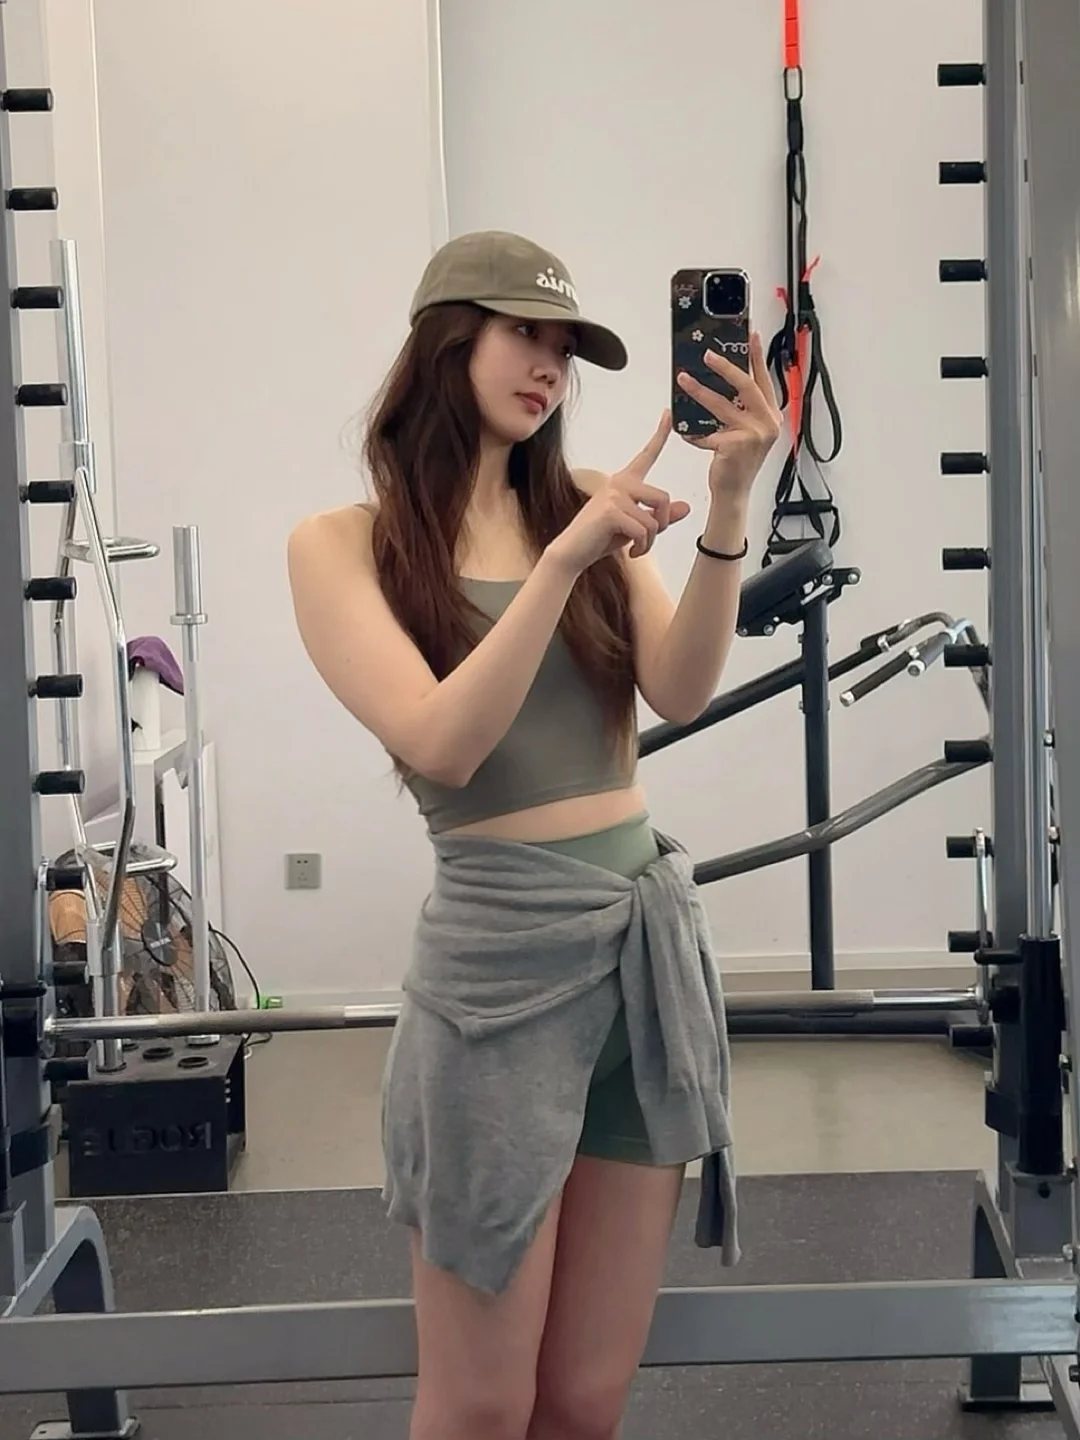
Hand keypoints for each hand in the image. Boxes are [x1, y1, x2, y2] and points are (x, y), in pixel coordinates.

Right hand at [546, 414, 687, 575]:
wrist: (573, 552)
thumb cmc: (601, 538)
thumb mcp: (636, 527)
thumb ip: (660, 517)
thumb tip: (687, 507)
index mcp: (625, 482)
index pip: (647, 455)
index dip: (660, 435)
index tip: (668, 413)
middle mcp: (620, 482)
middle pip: (663, 498)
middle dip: (661, 525)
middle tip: (646, 541)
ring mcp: (614, 494)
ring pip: (654, 519)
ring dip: (650, 541)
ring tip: (636, 548)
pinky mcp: (610, 511)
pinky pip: (643, 531)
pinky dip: (642, 547)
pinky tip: (631, 553)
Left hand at [676, 332, 782, 497]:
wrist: (734, 492)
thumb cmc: (738, 462)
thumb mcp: (748, 431)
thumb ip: (743, 409)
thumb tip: (724, 381)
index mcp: (771, 417)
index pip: (764, 381)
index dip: (758, 357)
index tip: (751, 335)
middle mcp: (767, 424)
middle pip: (746, 386)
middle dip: (725, 367)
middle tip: (707, 355)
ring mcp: (753, 436)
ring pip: (721, 406)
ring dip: (698, 391)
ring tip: (683, 379)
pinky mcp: (734, 447)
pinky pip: (707, 433)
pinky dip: (693, 432)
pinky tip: (683, 430)